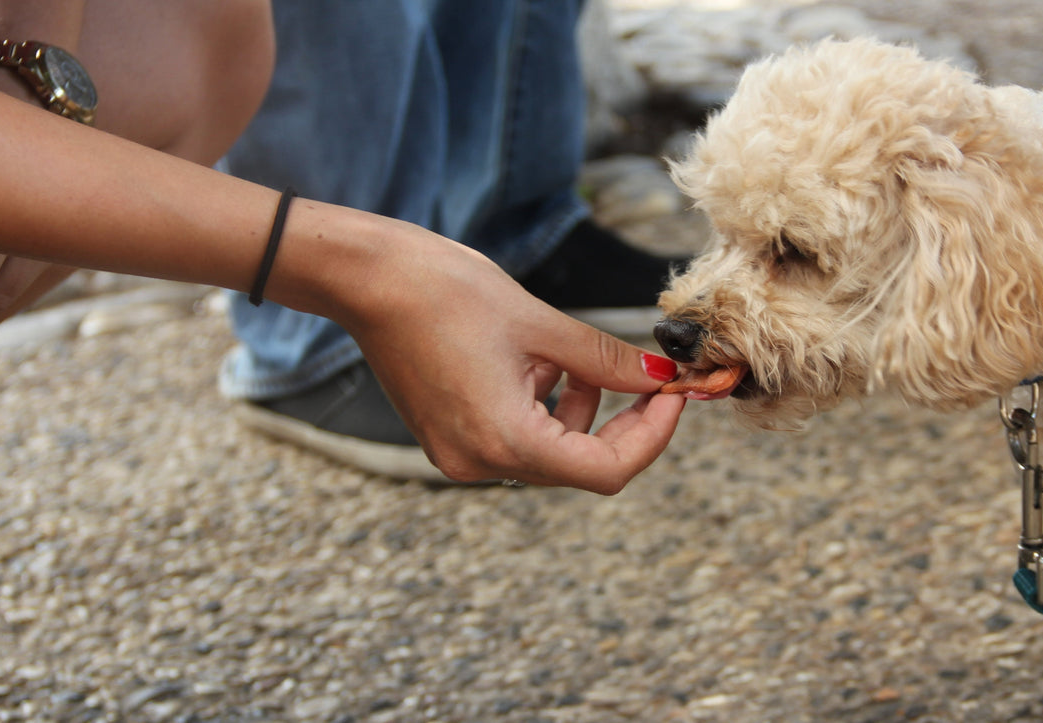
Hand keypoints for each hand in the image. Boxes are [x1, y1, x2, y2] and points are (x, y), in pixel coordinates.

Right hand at [333, 220, 685, 492]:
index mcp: (506, 440)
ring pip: (551, 453)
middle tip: (652, 379)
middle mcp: (480, 462)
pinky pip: (517, 440)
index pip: (607, 470)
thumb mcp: (542, 326)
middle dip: (623, 423)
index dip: (652, 436)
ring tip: (578, 360)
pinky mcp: (448, 439)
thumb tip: (663, 378)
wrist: (368, 280)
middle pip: (580, 465)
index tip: (674, 395)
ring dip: (583, 413)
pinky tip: (541, 365)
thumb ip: (608, 360)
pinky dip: (546, 409)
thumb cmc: (447, 291)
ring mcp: (459, 455)